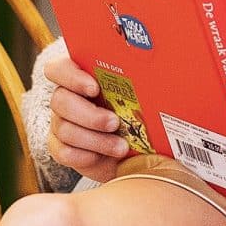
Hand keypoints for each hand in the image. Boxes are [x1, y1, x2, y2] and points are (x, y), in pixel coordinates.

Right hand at [43, 52, 131, 183]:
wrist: (135, 151)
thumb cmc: (138, 114)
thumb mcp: (143, 95)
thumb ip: (144, 81)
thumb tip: (166, 74)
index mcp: (81, 77)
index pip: (59, 69)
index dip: (71, 76)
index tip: (94, 87)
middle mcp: (66, 98)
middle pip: (61, 100)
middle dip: (90, 114)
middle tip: (115, 123)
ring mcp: (60, 123)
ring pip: (64, 129)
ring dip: (95, 139)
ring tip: (120, 146)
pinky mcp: (61, 148)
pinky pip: (63, 152)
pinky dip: (85, 155)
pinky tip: (102, 157)